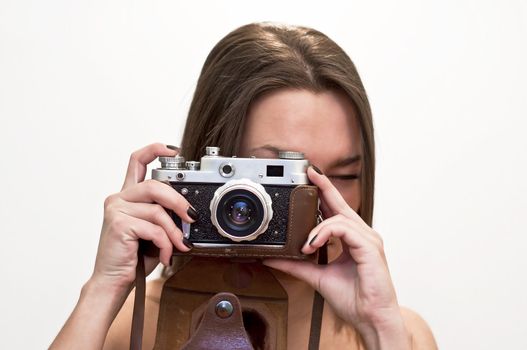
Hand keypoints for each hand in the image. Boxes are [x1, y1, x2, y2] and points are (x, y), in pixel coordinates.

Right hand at [90, 143, 195, 291]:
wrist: (113, 282)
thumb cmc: (133, 257)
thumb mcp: (153, 231)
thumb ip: (164, 215)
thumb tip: (189, 210)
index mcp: (127, 196)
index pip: (137, 161)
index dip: (155, 150)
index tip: (173, 150)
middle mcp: (119, 198)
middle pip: (155, 185)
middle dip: (179, 202)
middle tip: (192, 217)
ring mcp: (116, 210)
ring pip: (157, 210)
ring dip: (174, 231)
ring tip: (179, 245)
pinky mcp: (119, 224)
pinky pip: (154, 228)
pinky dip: (166, 244)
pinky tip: (166, 255)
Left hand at [263, 166, 408, 347]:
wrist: (371, 319)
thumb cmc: (354, 300)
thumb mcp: (318, 277)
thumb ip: (297, 265)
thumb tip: (274, 258)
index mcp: (353, 240)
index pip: (337, 210)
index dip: (324, 192)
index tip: (310, 179)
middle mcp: (363, 236)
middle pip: (341, 204)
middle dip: (324, 187)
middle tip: (309, 172)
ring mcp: (368, 240)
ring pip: (339, 217)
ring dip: (317, 227)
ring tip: (305, 244)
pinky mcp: (370, 248)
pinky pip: (344, 229)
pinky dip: (324, 233)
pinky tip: (313, 244)